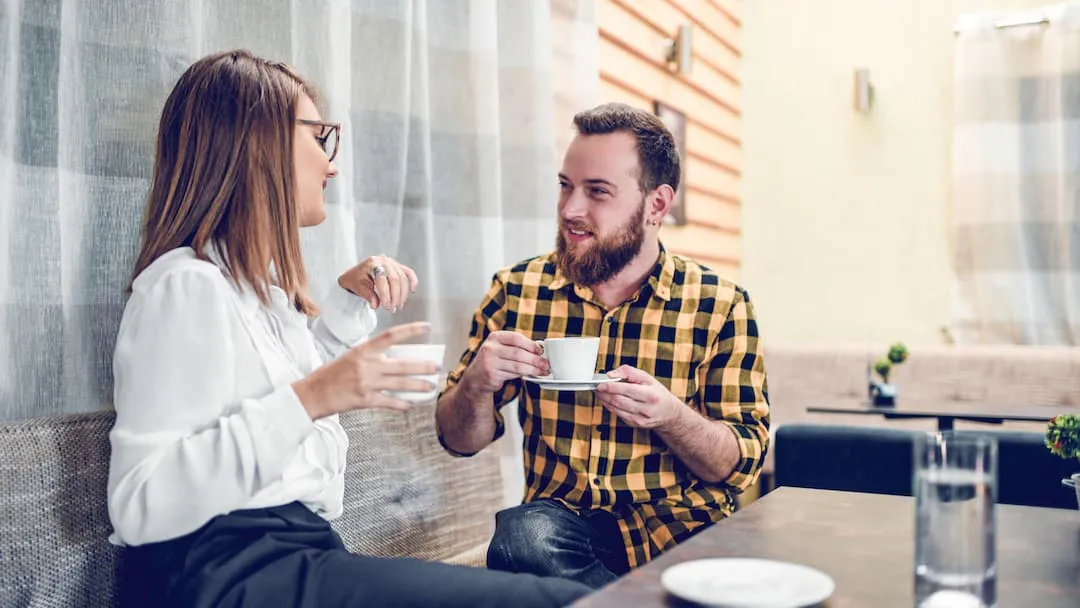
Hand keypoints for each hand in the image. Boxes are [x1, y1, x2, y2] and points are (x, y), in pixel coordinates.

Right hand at [293, 321, 438, 417]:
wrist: (312, 394)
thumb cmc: (331, 375)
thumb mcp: (351, 357)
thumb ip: (372, 357)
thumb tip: (397, 361)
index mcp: (363, 350)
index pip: (391, 336)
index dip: (411, 330)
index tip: (427, 327)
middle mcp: (367, 365)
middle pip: (403, 364)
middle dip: (423, 366)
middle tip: (437, 367)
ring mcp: (367, 383)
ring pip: (401, 384)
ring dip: (419, 386)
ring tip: (431, 386)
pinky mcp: (365, 400)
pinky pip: (390, 402)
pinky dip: (402, 404)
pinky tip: (412, 405)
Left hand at [338, 255, 418, 311]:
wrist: (355, 274)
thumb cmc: (355, 280)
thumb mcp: (357, 287)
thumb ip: (368, 295)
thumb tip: (376, 304)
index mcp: (372, 263)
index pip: (382, 280)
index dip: (386, 295)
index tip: (386, 306)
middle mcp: (383, 260)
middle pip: (394, 279)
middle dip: (395, 296)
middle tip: (392, 309)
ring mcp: (391, 262)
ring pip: (403, 278)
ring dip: (403, 294)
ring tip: (398, 306)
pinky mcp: (397, 266)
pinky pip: (408, 272)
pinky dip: (413, 281)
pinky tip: (413, 291)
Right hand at [459, 331, 548, 394]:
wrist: (476, 377)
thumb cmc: (494, 360)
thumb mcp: (501, 347)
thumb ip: (516, 346)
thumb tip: (539, 350)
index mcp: (494, 337)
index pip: (516, 338)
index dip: (530, 344)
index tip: (540, 350)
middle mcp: (490, 348)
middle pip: (518, 353)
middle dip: (535, 359)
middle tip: (545, 364)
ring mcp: (489, 362)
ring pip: (517, 366)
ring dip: (533, 369)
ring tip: (542, 371)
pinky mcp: (492, 375)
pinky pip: (513, 374)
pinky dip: (524, 375)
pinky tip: (530, 375)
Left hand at [594, 365, 683, 428]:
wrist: (669, 413)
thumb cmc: (657, 393)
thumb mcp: (647, 378)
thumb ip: (629, 372)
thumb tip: (611, 374)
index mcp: (650, 395)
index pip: (625, 390)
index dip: (610, 387)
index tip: (600, 384)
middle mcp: (646, 409)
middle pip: (618, 401)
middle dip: (604, 394)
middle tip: (597, 388)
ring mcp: (640, 419)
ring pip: (616, 409)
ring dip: (605, 401)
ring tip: (600, 393)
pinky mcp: (635, 424)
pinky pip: (619, 415)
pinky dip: (611, 407)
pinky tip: (608, 401)